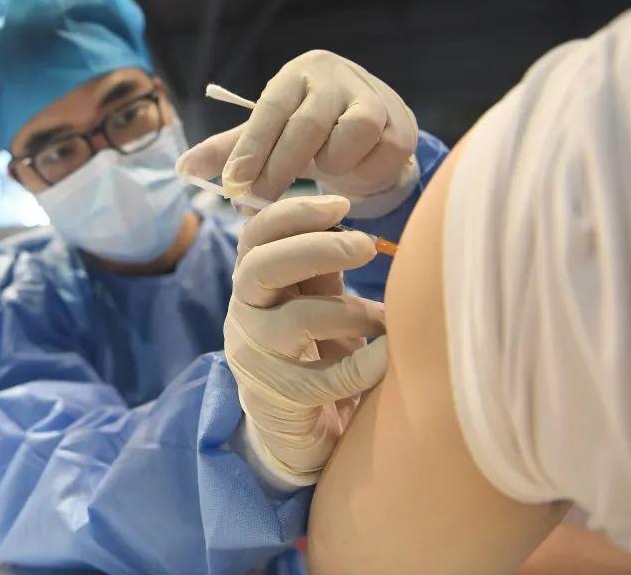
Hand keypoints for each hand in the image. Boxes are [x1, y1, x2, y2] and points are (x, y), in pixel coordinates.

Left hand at [178, 50, 418, 211]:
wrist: (370, 128)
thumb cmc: (307, 132)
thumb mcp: (267, 137)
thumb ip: (229, 151)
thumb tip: (183, 170)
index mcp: (297, 74)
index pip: (271, 109)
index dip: (251, 148)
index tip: (233, 183)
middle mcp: (336, 77)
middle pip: (308, 124)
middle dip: (279, 167)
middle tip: (259, 198)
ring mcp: (374, 96)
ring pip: (353, 134)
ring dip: (331, 164)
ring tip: (321, 174)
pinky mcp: (402, 124)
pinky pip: (382, 155)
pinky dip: (363, 173)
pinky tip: (351, 175)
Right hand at [226, 195, 387, 486]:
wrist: (298, 433)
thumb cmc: (314, 354)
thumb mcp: (316, 300)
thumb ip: (325, 267)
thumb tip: (363, 230)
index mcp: (254, 283)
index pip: (256, 236)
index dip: (293, 213)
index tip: (341, 204)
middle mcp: (245, 315)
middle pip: (261, 267)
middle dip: (315, 249)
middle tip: (366, 246)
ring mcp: (256, 357)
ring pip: (295, 320)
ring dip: (349, 313)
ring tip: (383, 319)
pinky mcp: (278, 399)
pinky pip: (324, 378)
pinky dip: (366, 364)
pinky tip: (390, 356)